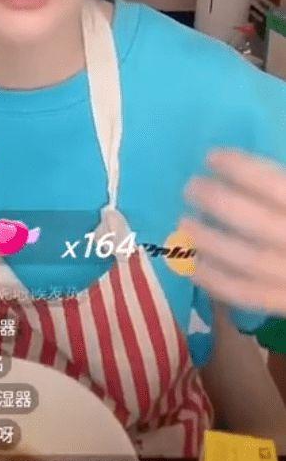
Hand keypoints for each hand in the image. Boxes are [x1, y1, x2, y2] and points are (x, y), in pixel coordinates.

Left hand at [179, 148, 285, 314]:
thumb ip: (279, 185)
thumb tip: (240, 167)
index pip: (276, 187)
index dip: (242, 170)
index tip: (212, 157)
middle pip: (258, 224)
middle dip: (218, 203)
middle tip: (191, 187)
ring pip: (249, 261)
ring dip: (210, 241)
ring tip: (185, 222)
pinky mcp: (285, 303)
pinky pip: (247, 294)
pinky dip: (215, 280)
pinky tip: (192, 264)